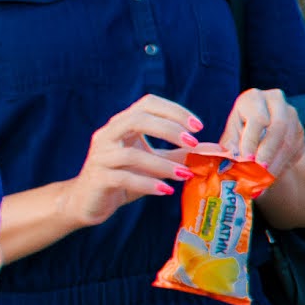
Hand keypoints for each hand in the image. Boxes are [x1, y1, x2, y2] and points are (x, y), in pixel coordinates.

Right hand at [66, 95, 201, 225]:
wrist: (89, 201)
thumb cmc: (124, 177)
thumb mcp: (155, 162)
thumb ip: (180, 154)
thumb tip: (215, 149)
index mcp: (122, 124)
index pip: (147, 104)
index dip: (174, 111)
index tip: (198, 126)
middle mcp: (108, 135)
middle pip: (137, 119)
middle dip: (168, 129)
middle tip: (192, 143)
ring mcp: (101, 156)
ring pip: (132, 154)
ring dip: (162, 164)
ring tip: (184, 174)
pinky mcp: (98, 178)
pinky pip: (123, 178)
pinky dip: (147, 183)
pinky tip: (165, 190)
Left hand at [216, 86, 304, 170]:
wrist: (255, 134)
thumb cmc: (238, 134)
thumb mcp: (230, 136)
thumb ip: (231, 147)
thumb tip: (231, 162)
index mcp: (254, 98)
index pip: (258, 118)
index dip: (251, 140)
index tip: (246, 158)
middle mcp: (276, 101)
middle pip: (279, 127)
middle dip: (268, 152)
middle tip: (259, 170)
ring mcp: (291, 116)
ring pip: (290, 141)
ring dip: (277, 163)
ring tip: (265, 179)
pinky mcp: (300, 131)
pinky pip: (296, 150)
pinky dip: (284, 165)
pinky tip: (272, 175)